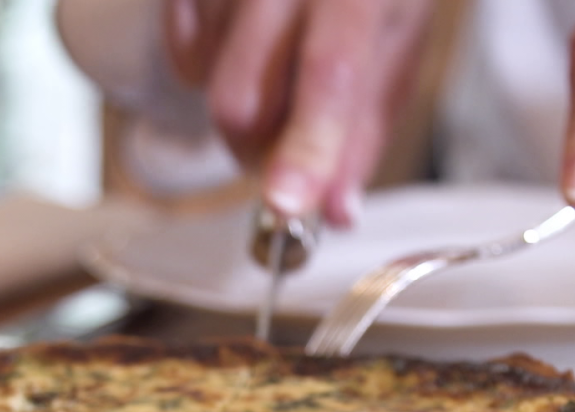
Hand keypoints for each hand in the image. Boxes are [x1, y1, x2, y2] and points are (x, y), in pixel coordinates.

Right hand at [163, 0, 433, 226]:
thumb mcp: (392, 52)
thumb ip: (362, 135)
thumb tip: (336, 210)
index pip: (332, 73)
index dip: (308, 145)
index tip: (287, 202)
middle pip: (241, 103)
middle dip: (255, 149)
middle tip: (284, 145)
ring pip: (207, 84)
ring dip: (238, 102)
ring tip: (274, 64)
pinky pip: (182, 53)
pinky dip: (207, 64)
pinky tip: (242, 39)